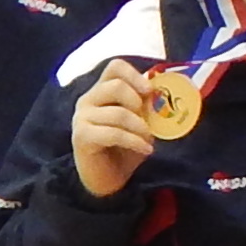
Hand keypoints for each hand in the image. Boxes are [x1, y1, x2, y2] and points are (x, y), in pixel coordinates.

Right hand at [68, 60, 163, 198]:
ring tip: (149, 139)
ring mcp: (82, 118)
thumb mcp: (140, 122)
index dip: (135, 75)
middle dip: (139, 103)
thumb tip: (164, 91)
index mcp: (102, 91)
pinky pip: (113, 133)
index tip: (150, 92)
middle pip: (116, 86)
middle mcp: (88, 100)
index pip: (115, 66)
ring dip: (141, 127)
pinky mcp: (81, 136)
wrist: (106, 178)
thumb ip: (146, 105)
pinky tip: (146, 150)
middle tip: (149, 121)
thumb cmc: (125, 147)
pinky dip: (134, 141)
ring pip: (118, 113)